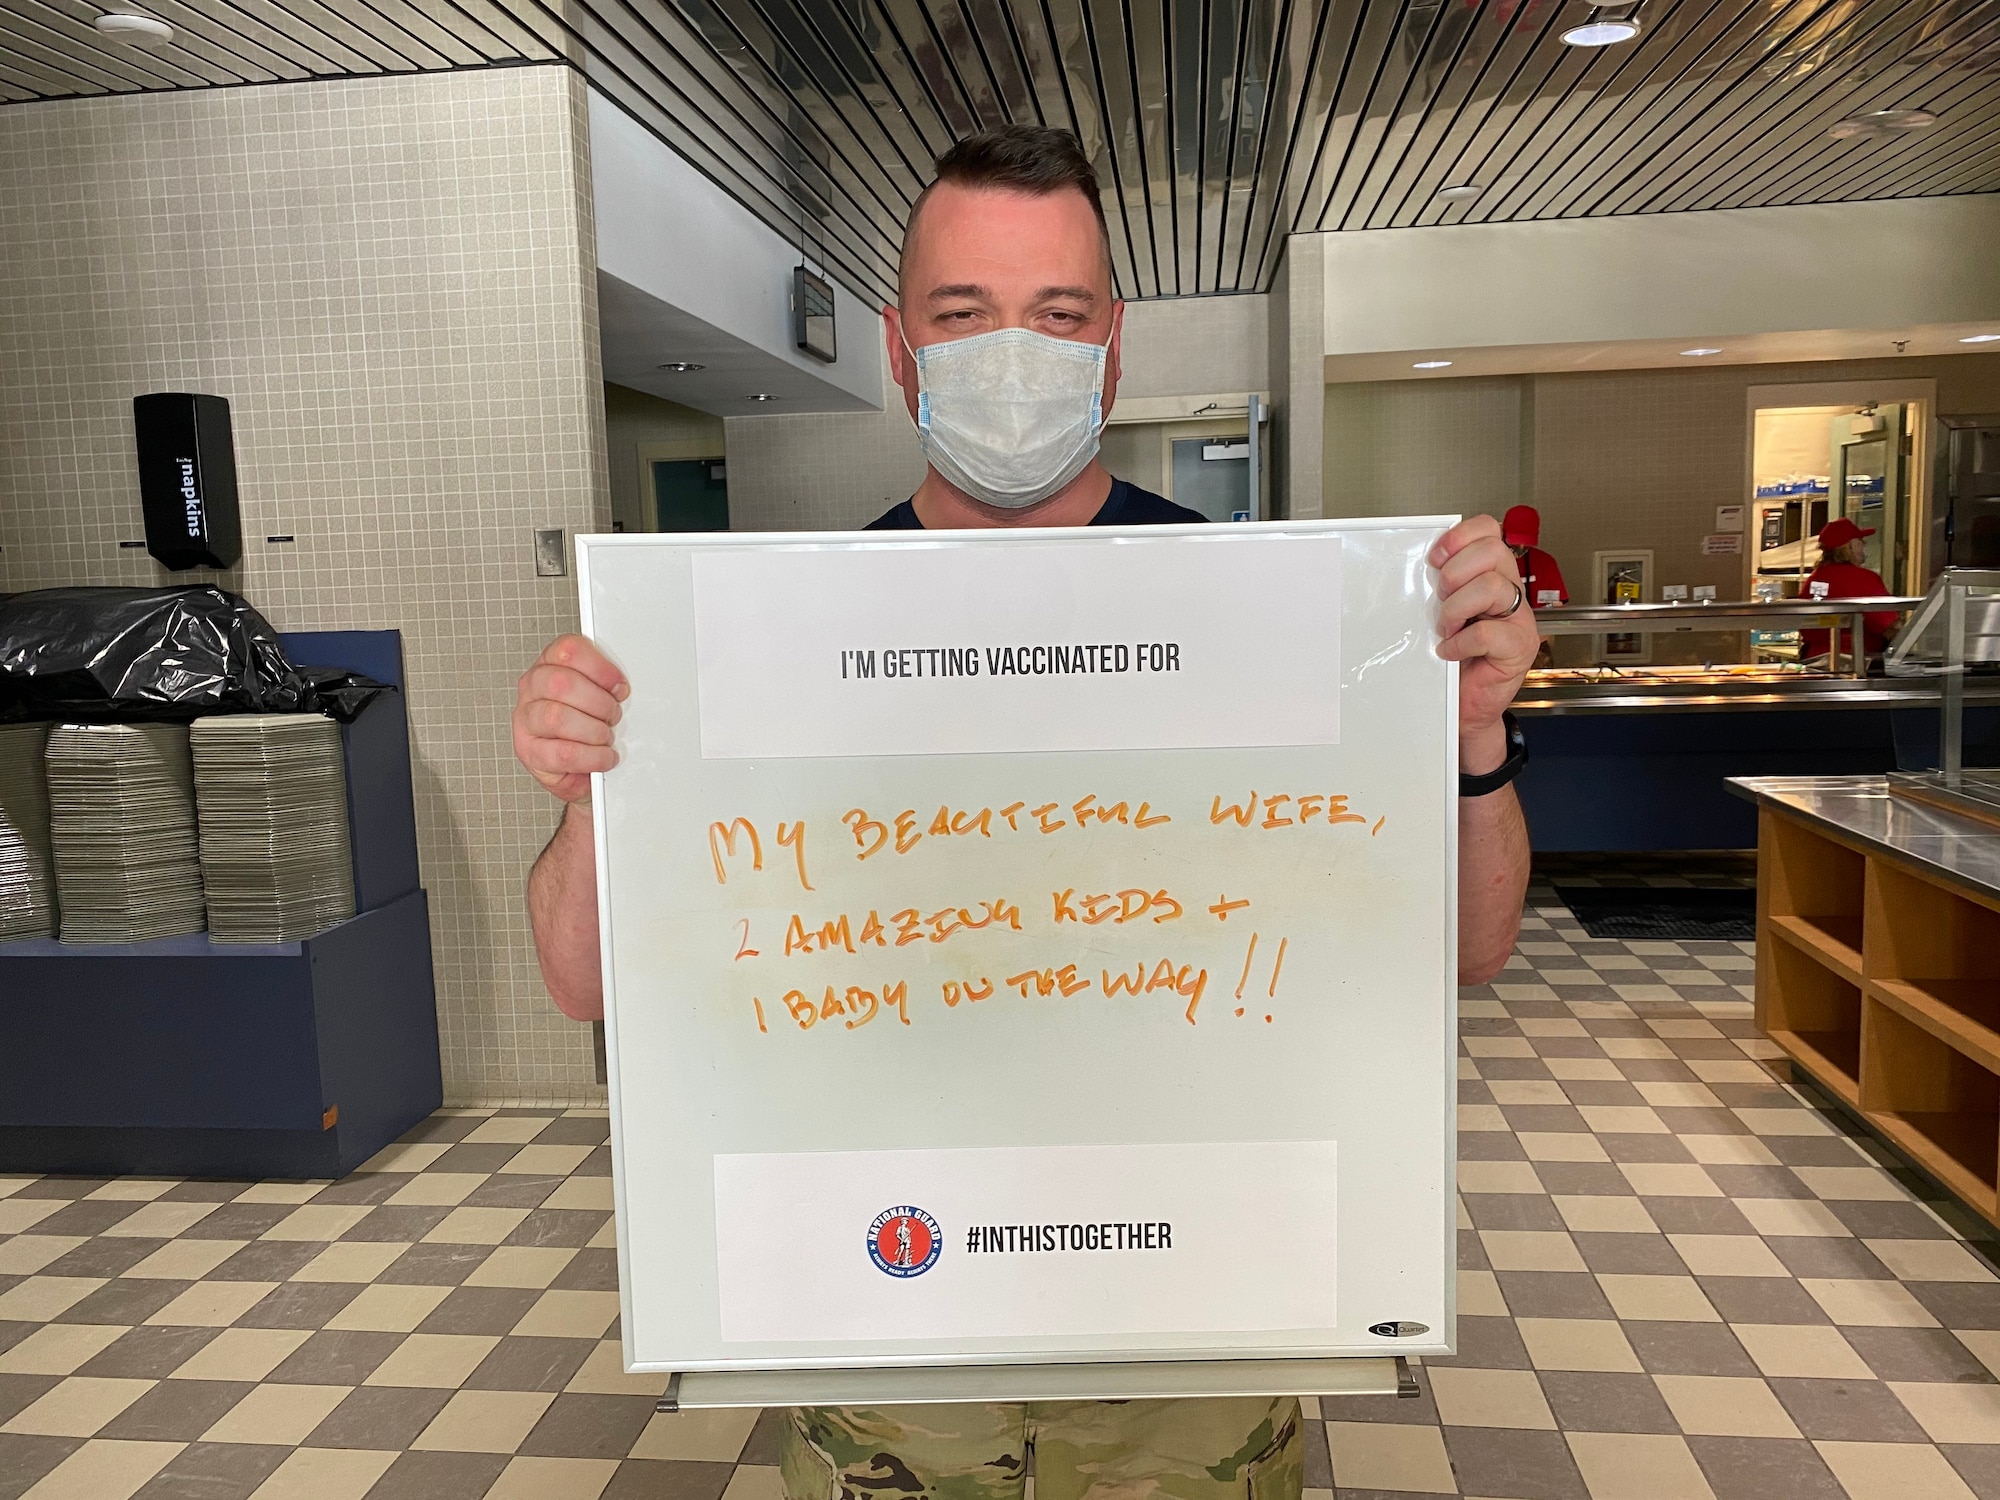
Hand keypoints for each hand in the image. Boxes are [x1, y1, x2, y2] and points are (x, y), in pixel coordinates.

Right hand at [513, 634, 627, 802]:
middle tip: (613, 715)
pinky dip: (592, 757)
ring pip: (558, 717)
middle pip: (561, 683)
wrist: (575, 768)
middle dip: (598, 702)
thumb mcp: (596, 696)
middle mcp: (532, 689)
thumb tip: (623, 687)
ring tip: (605, 737)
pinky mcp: (529, 752)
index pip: (568, 651)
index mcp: (549, 665)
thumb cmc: (585, 726)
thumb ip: (605, 684)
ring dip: (594, 730)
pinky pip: (564, 753)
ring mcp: (526, 720)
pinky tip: (603, 756)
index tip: (620, 686)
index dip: (600, 668)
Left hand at [1430, 515, 1538, 768]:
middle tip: (1440, 599)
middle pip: (1493, 551)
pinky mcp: (1519, 648)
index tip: (1433, 558)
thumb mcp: (1443, 614)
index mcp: (1493, 575)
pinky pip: (1488, 632)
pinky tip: (1450, 651)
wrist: (1466, 707)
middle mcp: (1511, 592)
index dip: (1460, 536)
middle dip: (1455, 572)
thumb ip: (1440, 589)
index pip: (1489, 531)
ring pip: (1491, 587)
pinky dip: (1460, 642)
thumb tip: (1417, 567)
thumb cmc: (1453, 660)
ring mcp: (1519, 619)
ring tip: (1446, 628)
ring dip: (1456, 608)